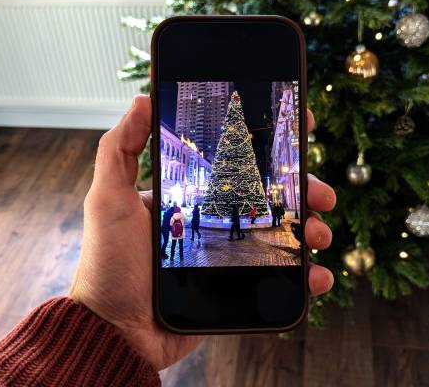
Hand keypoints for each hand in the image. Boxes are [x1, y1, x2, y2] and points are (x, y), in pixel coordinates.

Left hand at [69, 95, 335, 369]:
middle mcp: (216, 220)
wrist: (116, 330)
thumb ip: (120, 149)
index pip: (239, 164)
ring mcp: (229, 255)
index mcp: (192, 196)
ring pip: (282, 234)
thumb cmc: (108, 263)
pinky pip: (280, 279)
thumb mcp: (108, 199)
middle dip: (303, 190)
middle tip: (320, 194)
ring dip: (309, 230)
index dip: (270, 149)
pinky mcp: (238, 288)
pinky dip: (306, 276)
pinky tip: (317, 275)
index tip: (298, 130)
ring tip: (318, 235)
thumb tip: (142, 98)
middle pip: (270, 197)